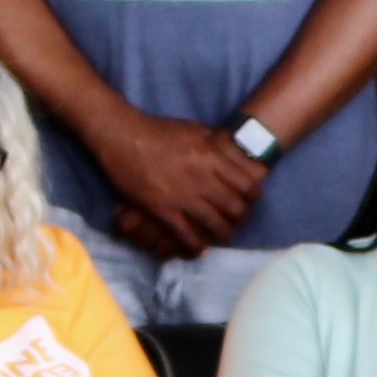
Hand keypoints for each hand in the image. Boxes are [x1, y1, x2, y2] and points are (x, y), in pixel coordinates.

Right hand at [79, 108, 261, 260]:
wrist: (123, 136)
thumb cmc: (158, 130)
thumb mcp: (195, 128)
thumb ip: (216, 145)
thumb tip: (233, 156)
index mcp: (211, 156)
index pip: (246, 185)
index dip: (253, 197)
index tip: (251, 201)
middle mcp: (202, 178)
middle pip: (234, 208)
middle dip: (241, 218)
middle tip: (238, 220)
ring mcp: (182, 196)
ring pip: (214, 224)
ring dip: (222, 234)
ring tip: (222, 235)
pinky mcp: (162, 209)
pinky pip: (186, 234)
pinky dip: (196, 245)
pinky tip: (199, 248)